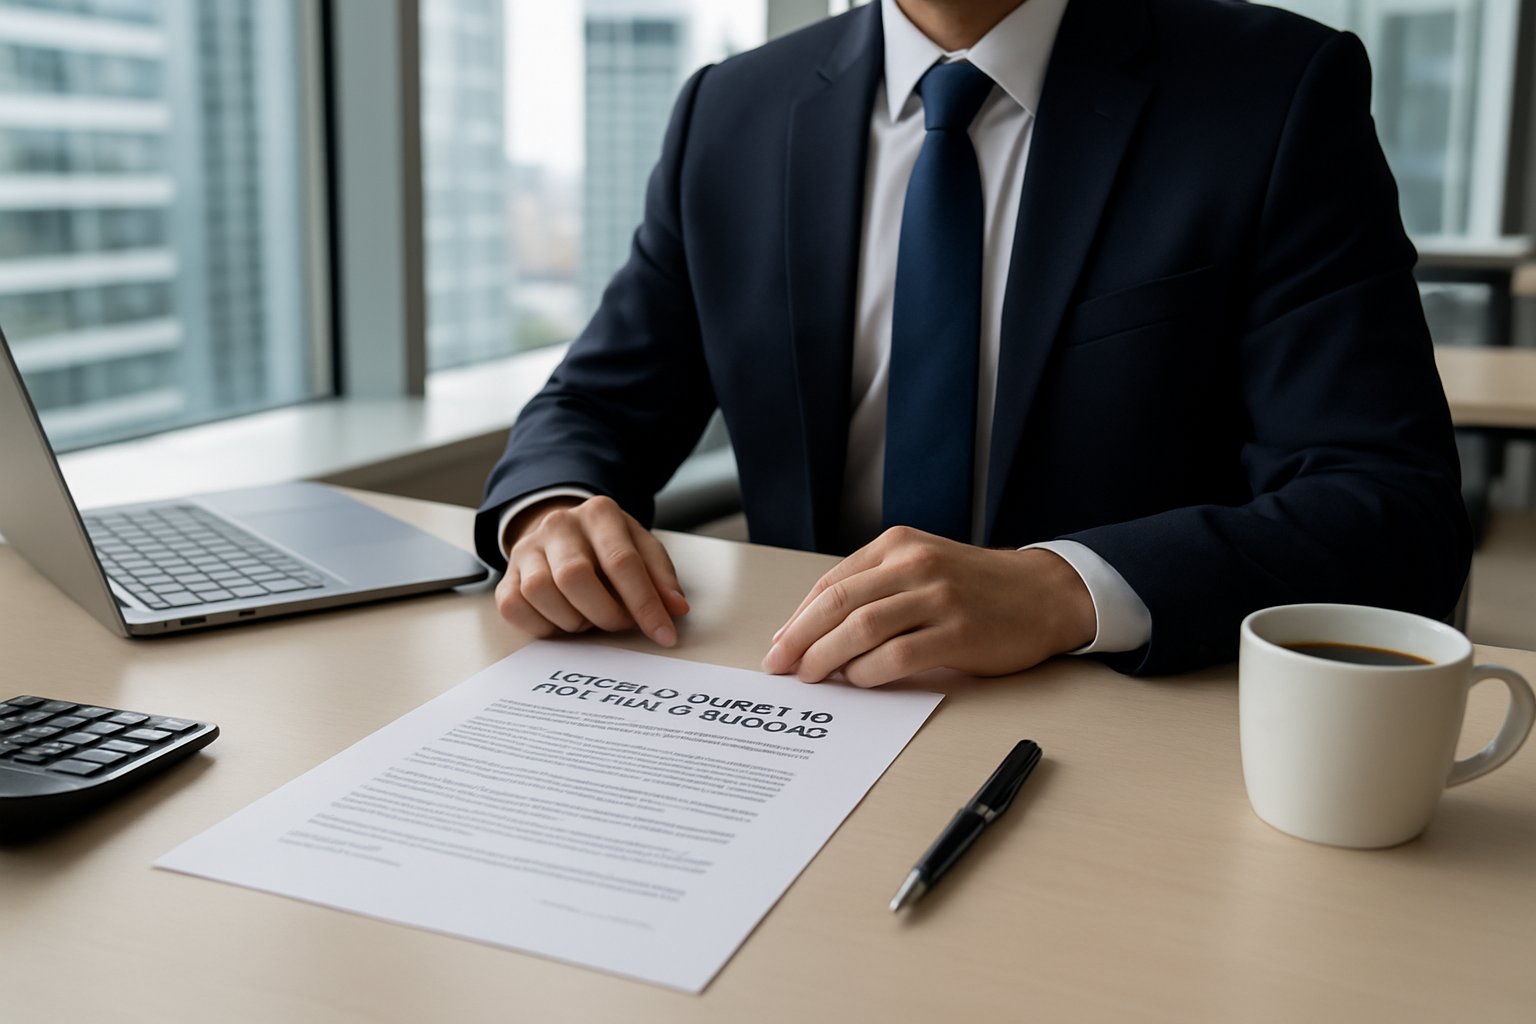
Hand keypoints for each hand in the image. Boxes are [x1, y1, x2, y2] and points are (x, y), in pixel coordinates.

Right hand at [495, 495, 689, 645]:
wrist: (562, 534)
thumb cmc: (608, 547)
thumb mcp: (641, 549)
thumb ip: (660, 577)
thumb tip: (675, 609)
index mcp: (600, 513)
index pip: (623, 561)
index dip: (645, 604)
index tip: (663, 634)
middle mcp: (558, 525)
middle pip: (574, 576)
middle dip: (604, 613)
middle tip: (619, 623)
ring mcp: (527, 549)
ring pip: (540, 592)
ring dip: (572, 620)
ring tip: (589, 617)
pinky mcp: (506, 576)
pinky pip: (514, 608)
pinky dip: (542, 626)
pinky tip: (562, 621)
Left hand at [761, 527, 1095, 686]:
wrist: (1044, 594)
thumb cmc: (976, 587)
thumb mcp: (922, 567)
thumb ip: (875, 588)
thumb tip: (816, 631)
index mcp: (898, 545)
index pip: (831, 583)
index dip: (797, 618)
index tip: (779, 646)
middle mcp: (914, 564)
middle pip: (837, 603)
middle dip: (799, 639)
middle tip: (780, 666)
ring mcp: (938, 597)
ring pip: (860, 628)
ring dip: (826, 658)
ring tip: (813, 678)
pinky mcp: (959, 632)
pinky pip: (897, 656)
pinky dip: (868, 673)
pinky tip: (858, 682)